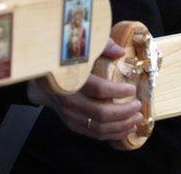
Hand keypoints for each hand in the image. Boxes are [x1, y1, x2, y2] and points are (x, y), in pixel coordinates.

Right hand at [27, 38, 142, 139]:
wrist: (42, 83)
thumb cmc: (65, 64)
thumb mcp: (81, 49)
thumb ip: (101, 46)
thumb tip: (121, 52)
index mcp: (73, 81)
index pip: (99, 90)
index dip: (118, 91)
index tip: (132, 88)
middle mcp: (70, 101)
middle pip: (101, 113)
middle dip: (124, 112)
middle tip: (138, 105)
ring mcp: (70, 116)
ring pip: (99, 127)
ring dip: (122, 125)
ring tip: (136, 119)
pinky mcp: (71, 124)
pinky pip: (94, 134)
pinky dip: (112, 134)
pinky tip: (126, 128)